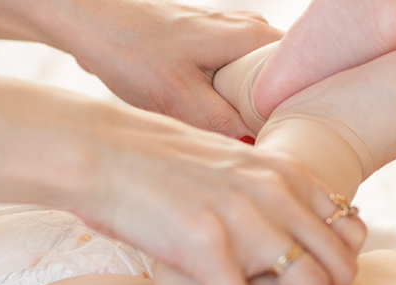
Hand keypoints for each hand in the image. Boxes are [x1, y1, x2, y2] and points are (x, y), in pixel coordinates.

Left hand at [48, 0, 282, 136]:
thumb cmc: (131, 51)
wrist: (91, 24)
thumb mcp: (179, 98)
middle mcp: (251, 29)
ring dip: (248, 109)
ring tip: (232, 136)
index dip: (298, 112)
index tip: (284, 141)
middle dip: (272, 115)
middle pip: (283, 82)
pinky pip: (238, 77)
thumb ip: (223, 124)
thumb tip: (258, 149)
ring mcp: (234, 33)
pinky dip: (229, 100)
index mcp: (254, 37)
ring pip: (258, 81)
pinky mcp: (214, 43)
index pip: (304, 75)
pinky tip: (211, 118)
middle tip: (256, 147)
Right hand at [75, 112, 364, 284]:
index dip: (343, 277)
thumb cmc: (158, 164)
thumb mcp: (231, 165)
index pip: (348, 233)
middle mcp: (276, 193)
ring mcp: (244, 217)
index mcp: (286, 173)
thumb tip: (286, 221)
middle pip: (339, 265)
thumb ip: (267, 190)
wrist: (99, 150)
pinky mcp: (204, 243)